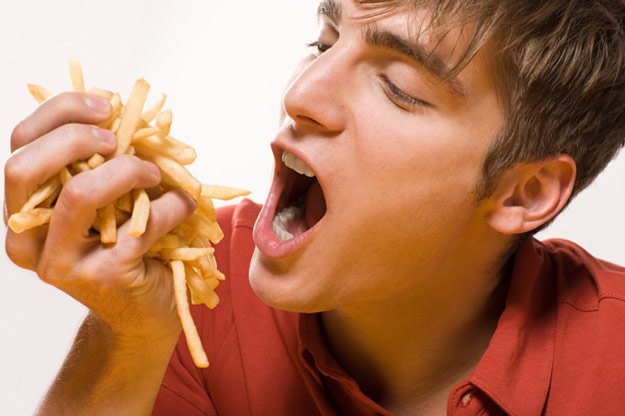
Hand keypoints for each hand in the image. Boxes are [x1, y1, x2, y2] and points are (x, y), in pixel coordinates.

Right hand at [4, 92, 195, 341]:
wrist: (143, 311)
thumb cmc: (126, 245)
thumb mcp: (108, 198)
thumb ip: (103, 160)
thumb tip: (125, 108)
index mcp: (23, 210)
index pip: (19, 145)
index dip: (59, 112)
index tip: (105, 105)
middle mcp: (27, 239)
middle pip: (23, 168)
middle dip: (75, 137)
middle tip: (119, 136)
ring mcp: (61, 264)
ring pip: (78, 195)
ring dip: (126, 170)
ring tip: (154, 173)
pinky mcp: (104, 278)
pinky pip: (140, 225)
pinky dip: (171, 205)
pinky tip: (183, 203)